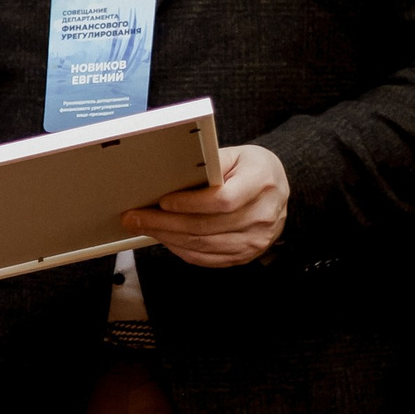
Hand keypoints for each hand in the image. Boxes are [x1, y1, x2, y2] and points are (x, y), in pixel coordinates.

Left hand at [121, 143, 288, 266]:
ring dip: (167, 238)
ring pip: (204, 245)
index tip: (163, 201)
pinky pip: (207, 258)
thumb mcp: (237, 155)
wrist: (279, 189)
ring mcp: (256, 239)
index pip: (222, 200)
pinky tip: (165, 239)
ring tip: (143, 227)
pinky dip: (181, 249)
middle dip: (165, 223)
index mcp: (261, 183)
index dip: (189, 204)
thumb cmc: (252, 168)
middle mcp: (262, 215)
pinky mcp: (246, 255)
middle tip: (135, 217)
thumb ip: (210, 164)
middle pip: (207, 226)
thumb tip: (170, 174)